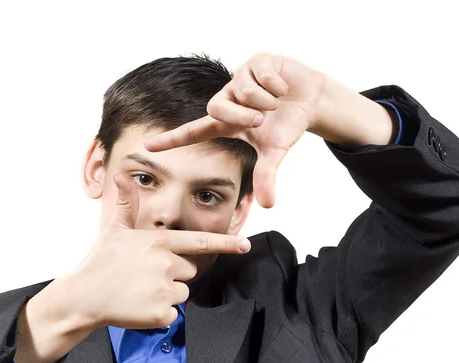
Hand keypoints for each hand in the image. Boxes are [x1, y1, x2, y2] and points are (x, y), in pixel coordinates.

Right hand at [58, 173, 251, 329]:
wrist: (83, 296)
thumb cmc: (100, 260)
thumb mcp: (114, 229)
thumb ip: (128, 204)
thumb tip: (123, 176)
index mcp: (159, 241)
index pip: (200, 242)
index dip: (226, 242)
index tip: (246, 244)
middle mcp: (165, 263)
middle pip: (189, 271)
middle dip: (173, 274)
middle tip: (144, 275)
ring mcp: (163, 289)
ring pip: (181, 294)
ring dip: (165, 295)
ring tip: (139, 290)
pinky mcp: (160, 313)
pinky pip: (172, 315)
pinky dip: (159, 314)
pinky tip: (138, 307)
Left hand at [144, 53, 325, 207]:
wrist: (310, 98)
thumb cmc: (285, 125)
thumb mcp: (274, 151)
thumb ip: (266, 175)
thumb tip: (268, 206)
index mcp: (225, 122)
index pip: (193, 132)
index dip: (172, 139)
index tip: (148, 146)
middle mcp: (227, 99)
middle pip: (216, 109)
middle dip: (243, 117)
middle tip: (262, 120)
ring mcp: (239, 78)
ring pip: (243, 90)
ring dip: (266, 101)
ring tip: (276, 101)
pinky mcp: (255, 61)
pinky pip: (262, 75)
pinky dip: (278, 85)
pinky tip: (283, 87)